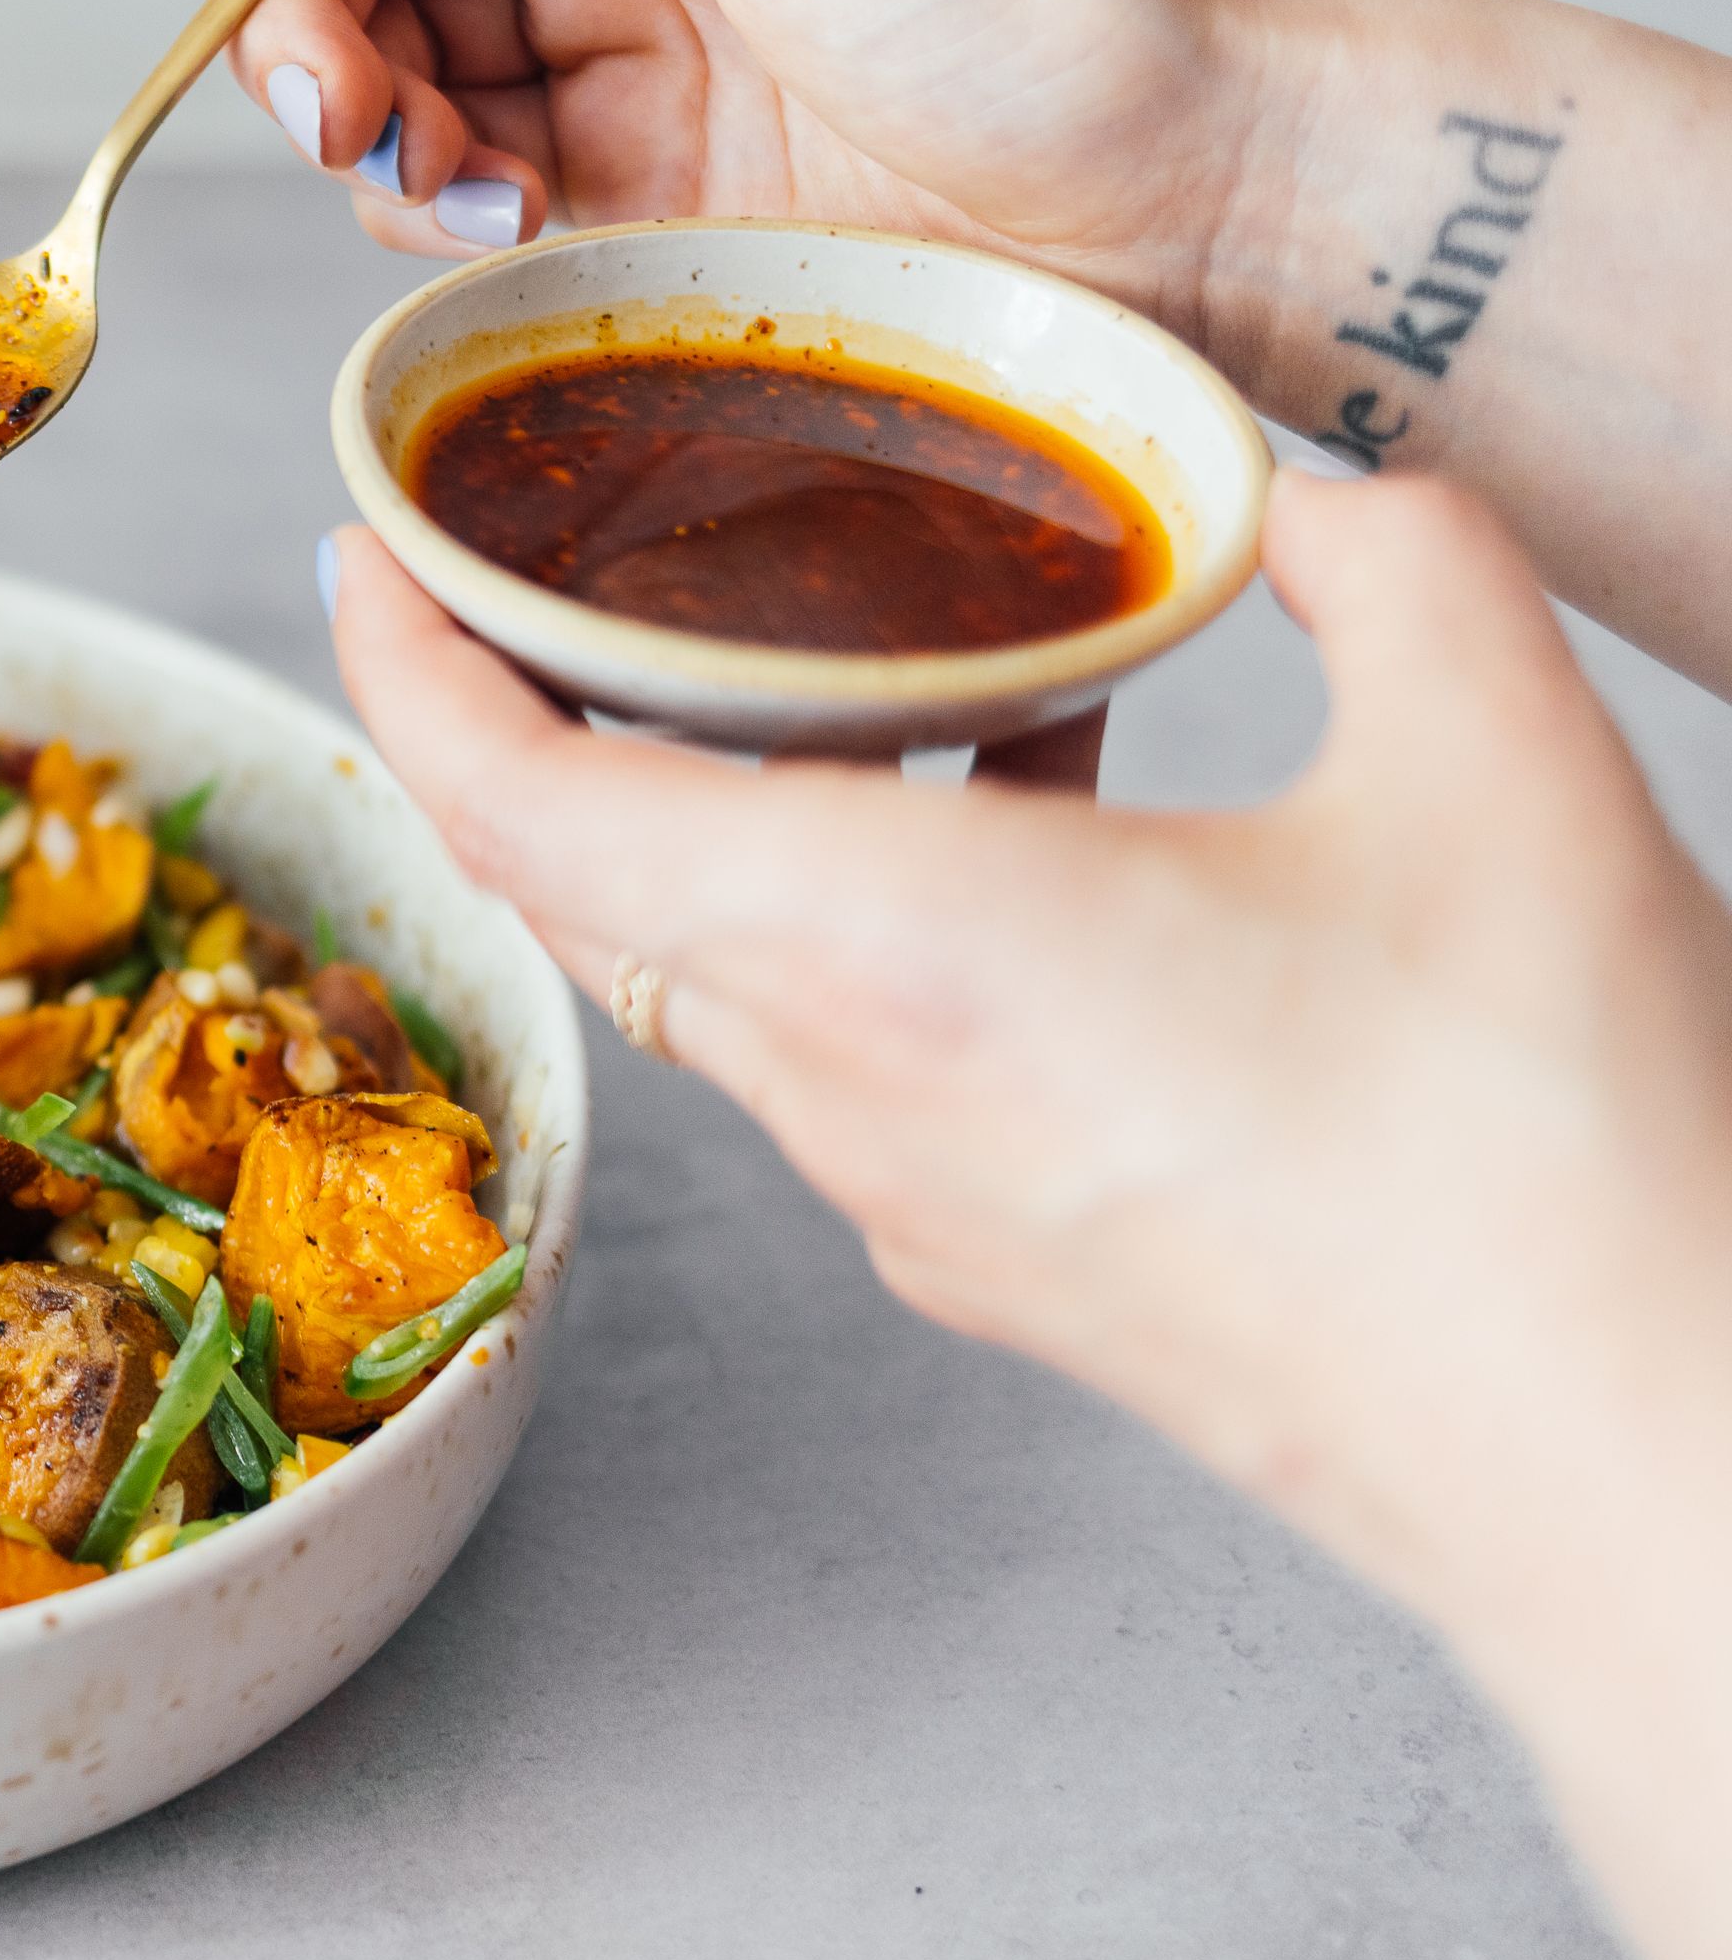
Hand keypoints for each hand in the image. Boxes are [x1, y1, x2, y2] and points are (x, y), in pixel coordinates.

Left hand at [323, 474, 1731, 1959]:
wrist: (1635, 1469)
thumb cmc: (1553, 1152)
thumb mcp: (1501, 761)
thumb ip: (1387, 562)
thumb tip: (1306, 490)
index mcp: (887, 949)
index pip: (523, 803)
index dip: (404, 669)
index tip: (354, 557)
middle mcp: (848, 1088)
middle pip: (581, 885)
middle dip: (524, 723)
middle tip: (534, 579)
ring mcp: (912, 1200)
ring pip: (712, 972)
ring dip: (708, 813)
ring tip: (821, 663)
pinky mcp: (996, 1264)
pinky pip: (838, 1053)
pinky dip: (846, 915)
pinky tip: (1023, 825)